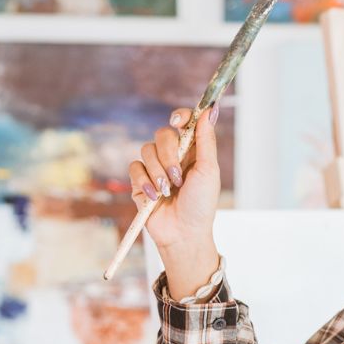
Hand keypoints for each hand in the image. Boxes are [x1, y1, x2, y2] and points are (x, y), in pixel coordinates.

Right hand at [128, 105, 221, 250]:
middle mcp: (173, 155)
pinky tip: (154, 195)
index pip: (183, 122)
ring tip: (167, 191)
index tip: (178, 122)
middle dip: (169, 155)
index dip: (180, 116)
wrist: (184, 232)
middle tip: (177, 177)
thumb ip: (206, 141)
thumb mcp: (208, 171)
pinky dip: (144, 180)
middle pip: (162, 134)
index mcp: (191, 150)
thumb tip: (208, 111)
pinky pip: (135, 167)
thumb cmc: (201, 205)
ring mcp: (155, 167)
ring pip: (147, 149)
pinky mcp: (139, 180)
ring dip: (158, 172)